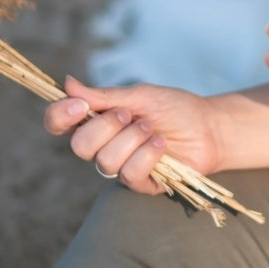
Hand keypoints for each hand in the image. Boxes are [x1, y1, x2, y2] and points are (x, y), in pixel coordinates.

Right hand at [45, 75, 221, 195]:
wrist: (209, 127)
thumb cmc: (174, 108)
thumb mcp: (139, 95)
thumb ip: (104, 96)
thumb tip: (67, 84)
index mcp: (96, 121)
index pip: (59, 124)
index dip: (59, 116)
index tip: (80, 106)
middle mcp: (101, 146)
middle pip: (79, 146)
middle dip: (106, 127)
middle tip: (131, 114)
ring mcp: (120, 166)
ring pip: (105, 161)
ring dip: (132, 139)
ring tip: (152, 128)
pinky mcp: (140, 183)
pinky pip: (130, 174)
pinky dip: (147, 155)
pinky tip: (161, 144)